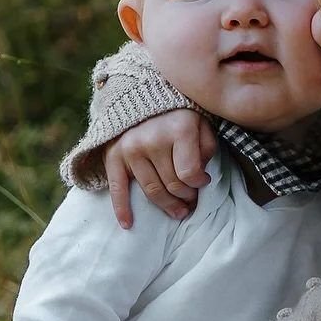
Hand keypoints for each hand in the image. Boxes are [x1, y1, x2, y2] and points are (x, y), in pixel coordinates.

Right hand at [104, 111, 216, 227]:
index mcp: (178, 130)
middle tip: (191, 202)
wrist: (142, 95)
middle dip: (186, 197)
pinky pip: (117, 187)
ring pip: (152, 191)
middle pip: (172, 185)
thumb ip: (206, 149)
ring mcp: (131, 149)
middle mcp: (152, 140)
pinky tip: (128, 224)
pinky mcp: (113, 156)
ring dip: (167, 206)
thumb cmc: (179, 115)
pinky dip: (122, 208)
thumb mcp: (202, 125)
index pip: (190, 173)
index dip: (200, 184)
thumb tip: (200, 177)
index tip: (203, 182)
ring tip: (178, 212)